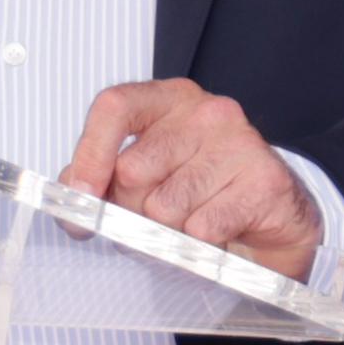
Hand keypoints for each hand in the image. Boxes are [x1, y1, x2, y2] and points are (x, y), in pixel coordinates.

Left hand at [58, 79, 316, 277]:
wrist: (271, 215)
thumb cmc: (201, 191)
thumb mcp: (143, 175)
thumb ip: (98, 178)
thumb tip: (72, 198)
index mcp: (169, 100)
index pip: (115, 106)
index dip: (91, 152)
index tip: (83, 191)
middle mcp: (206, 112)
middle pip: (133, 169)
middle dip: (132, 207)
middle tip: (155, 214)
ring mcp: (240, 142)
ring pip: (166, 207)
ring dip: (169, 231)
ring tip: (190, 222)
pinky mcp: (264, 180)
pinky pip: (202, 228)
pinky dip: (200, 244)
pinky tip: (217, 230)